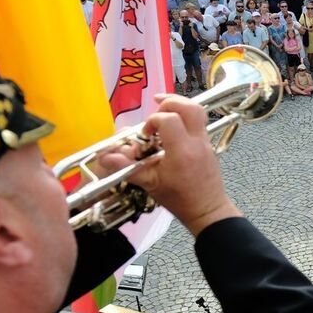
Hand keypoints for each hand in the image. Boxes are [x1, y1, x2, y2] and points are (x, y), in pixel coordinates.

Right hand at [102, 95, 241, 236]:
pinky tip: (172, 126)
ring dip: (179, 106)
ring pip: (199, 111)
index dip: (152, 121)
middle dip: (169, 103)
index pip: (169, 120)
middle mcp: (197, 143)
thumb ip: (127, 167)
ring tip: (162, 110)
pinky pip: (199, 121)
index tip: (145, 135)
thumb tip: (103, 157)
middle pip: (190, 107)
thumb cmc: (179, 199)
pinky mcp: (209, 143)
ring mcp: (206, 142)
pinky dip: (185, 117)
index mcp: (182, 152)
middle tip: (155, 111)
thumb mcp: (150, 184)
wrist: (207, 209)